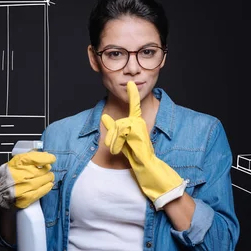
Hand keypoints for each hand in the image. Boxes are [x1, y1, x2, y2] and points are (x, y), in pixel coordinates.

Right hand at [0, 151, 56, 208]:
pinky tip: (48, 184)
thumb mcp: (15, 162)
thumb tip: (45, 155)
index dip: (47, 158)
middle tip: (47, 170)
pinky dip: (47, 187)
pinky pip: (42, 191)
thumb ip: (29, 158)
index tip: (51, 159)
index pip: (37, 158)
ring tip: (48, 177)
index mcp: (18, 163)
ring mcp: (25, 186)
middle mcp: (22, 174)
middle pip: (43, 170)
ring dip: (48, 178)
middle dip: (47, 169)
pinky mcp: (27, 197)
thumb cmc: (7, 176)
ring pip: (45, 180)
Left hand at [101, 81, 186, 209]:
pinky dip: (117, 143)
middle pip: (116, 123)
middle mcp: (139, 122)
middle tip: (114, 148)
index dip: (132, 94)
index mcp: (136, 123)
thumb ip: (113, 129)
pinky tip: (123, 149)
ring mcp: (139, 125)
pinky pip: (120, 133)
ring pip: (117, 127)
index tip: (130, 83)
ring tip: (119, 150)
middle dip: (111, 136)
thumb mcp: (121, 141)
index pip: (134, 106)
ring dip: (114, 141)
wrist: (147, 167)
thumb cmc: (135, 156)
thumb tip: (103, 116)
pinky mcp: (137, 130)